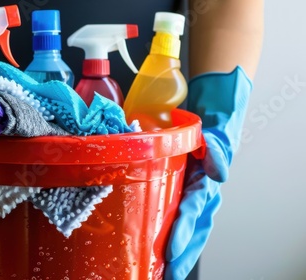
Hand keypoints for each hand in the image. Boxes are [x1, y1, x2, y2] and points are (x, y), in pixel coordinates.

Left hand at [164, 66, 252, 278]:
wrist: (212, 115)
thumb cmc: (213, 126)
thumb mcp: (215, 133)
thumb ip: (216, 149)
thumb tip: (219, 173)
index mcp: (206, 183)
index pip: (192, 212)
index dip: (182, 232)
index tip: (171, 252)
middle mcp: (201, 193)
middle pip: (193, 231)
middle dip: (181, 255)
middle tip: (166, 275)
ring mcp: (193, 194)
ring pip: (188, 229)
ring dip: (177, 251)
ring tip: (162, 272)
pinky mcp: (184, 190)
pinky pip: (179, 216)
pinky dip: (173, 234)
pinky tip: (159, 248)